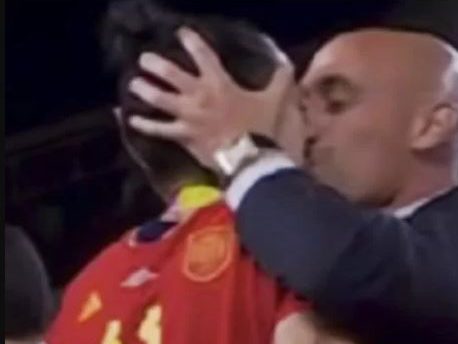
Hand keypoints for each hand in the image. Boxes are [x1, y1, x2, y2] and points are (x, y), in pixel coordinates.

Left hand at [127, 27, 294, 167]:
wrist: (250, 157)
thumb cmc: (261, 127)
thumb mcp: (274, 100)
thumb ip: (280, 81)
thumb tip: (287, 65)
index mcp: (219, 83)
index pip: (203, 55)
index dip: (191, 41)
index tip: (181, 33)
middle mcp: (199, 95)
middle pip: (171, 74)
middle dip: (156, 64)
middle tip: (145, 59)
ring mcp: (188, 116)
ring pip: (160, 99)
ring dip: (145, 90)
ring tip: (134, 84)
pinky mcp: (183, 135)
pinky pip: (160, 129)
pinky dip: (145, 125)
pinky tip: (131, 120)